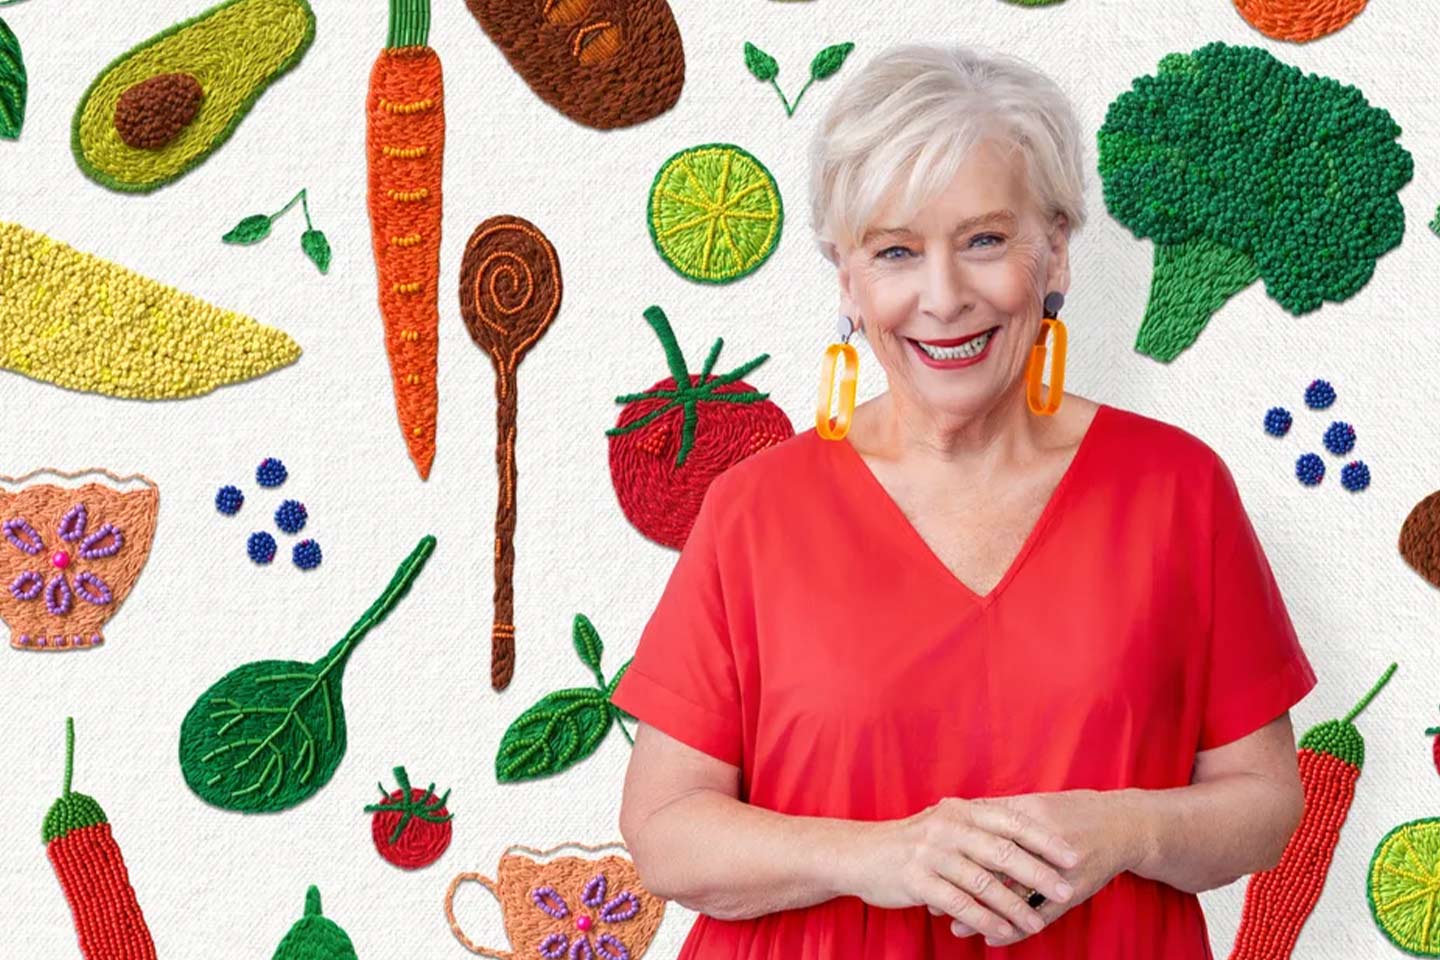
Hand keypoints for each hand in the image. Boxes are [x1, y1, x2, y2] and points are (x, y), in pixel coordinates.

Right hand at [846, 797, 1081, 943]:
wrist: (860, 853)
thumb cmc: (911, 842)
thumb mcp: (945, 825)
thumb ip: (980, 828)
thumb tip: (1026, 837)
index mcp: (962, 812)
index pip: (1012, 822)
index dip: (1045, 841)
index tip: (1073, 857)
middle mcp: (949, 828)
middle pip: (1002, 851)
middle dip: (1038, 873)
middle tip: (1065, 890)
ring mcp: (932, 853)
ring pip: (983, 881)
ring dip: (1014, 904)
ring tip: (1037, 922)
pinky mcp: (918, 879)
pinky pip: (959, 903)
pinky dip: (984, 919)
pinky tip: (1003, 932)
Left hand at [950, 789, 1147, 946]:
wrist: (1124, 825)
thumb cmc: (1072, 811)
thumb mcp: (1035, 804)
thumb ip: (997, 811)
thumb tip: (955, 810)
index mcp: (1028, 817)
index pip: (982, 838)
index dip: (954, 855)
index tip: (929, 867)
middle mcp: (1041, 844)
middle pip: (992, 870)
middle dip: (961, 889)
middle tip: (932, 903)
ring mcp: (1057, 872)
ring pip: (1013, 898)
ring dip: (983, 916)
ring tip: (955, 928)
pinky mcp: (1071, 893)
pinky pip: (1039, 917)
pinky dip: (1015, 930)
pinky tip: (993, 940)